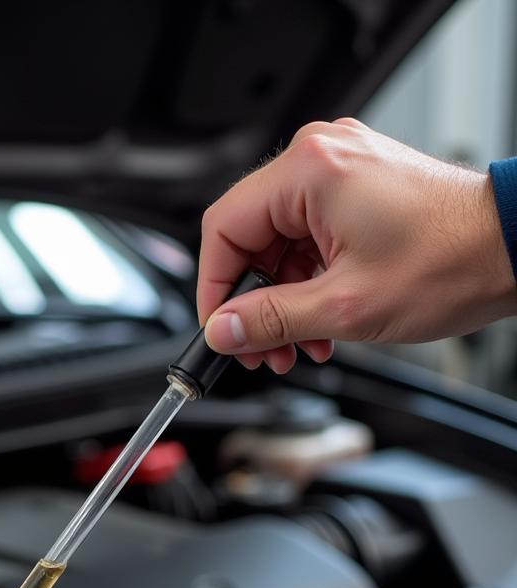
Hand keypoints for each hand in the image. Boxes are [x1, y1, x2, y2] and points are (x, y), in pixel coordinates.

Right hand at [198, 118, 516, 372]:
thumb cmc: (453, 259)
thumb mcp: (344, 306)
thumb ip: (269, 320)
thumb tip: (221, 331)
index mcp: (309, 171)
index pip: (223, 229)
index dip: (214, 288)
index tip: (219, 328)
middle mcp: (321, 159)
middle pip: (249, 238)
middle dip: (253, 302)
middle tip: (259, 347)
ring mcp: (342, 172)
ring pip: (278, 244)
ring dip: (281, 300)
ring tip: (297, 343)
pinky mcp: (358, 189)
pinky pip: (308, 239)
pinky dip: (306, 283)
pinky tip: (319, 320)